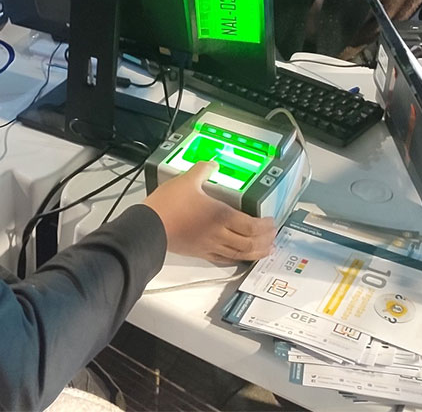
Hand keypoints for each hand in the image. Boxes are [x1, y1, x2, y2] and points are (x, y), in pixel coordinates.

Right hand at [142, 161, 275, 263]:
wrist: (149, 226)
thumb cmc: (169, 205)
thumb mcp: (187, 180)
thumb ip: (203, 170)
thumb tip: (212, 163)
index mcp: (221, 216)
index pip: (252, 226)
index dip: (265, 227)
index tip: (271, 223)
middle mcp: (219, 234)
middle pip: (249, 244)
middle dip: (265, 241)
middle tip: (272, 237)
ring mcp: (210, 246)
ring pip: (239, 254)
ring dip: (255, 253)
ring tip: (264, 251)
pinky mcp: (199, 252)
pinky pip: (222, 259)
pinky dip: (235, 259)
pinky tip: (237, 257)